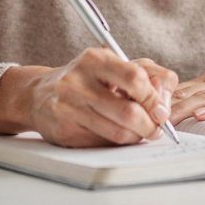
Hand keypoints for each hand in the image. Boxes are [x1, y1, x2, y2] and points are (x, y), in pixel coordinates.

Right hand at [0, 48, 178, 147]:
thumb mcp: (115, 65)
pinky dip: (117, 143)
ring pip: (118, 133)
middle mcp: (78, 82)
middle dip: (150, 125)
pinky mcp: (64, 131)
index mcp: (95, 60)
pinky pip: (102, 144)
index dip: (154, 98)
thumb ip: (149, 75)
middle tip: (156, 129)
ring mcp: (68, 108)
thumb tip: (165, 103)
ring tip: (139, 132)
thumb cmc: (88, 79)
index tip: (162, 111)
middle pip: (129, 112)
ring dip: (137, 137)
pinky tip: (116, 134)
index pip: (135, 78)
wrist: (39, 95)